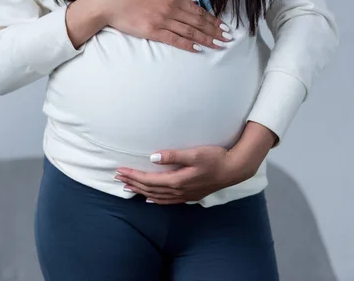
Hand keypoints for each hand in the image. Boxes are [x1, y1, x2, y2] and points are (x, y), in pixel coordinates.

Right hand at [103, 0, 231, 51]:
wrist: (113, 3)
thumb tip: (191, 3)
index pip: (198, 10)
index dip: (213, 20)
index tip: (223, 26)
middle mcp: (170, 8)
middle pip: (198, 21)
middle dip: (214, 30)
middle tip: (227, 38)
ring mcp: (162, 20)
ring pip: (189, 31)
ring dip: (205, 39)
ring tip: (218, 45)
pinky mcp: (153, 31)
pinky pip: (174, 39)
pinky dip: (187, 44)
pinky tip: (197, 49)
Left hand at [114, 123, 276, 204]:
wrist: (235, 168)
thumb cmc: (216, 158)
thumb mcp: (194, 153)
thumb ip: (173, 156)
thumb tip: (153, 158)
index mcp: (177, 180)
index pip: (149, 180)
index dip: (133, 176)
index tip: (120, 171)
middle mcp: (179, 191)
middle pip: (150, 189)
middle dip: (132, 183)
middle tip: (117, 178)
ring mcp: (185, 195)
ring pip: (157, 196)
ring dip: (141, 191)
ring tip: (127, 187)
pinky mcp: (190, 195)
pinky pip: (167, 200)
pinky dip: (155, 199)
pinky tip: (149, 199)